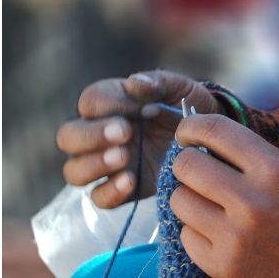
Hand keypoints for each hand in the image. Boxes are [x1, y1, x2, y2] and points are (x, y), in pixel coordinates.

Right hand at [55, 69, 224, 207]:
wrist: (210, 140)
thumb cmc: (188, 105)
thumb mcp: (179, 87)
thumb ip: (158, 81)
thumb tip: (135, 84)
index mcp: (109, 103)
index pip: (90, 102)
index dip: (109, 105)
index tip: (140, 109)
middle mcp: (99, 134)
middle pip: (68, 137)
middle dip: (91, 135)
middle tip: (125, 133)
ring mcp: (107, 165)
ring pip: (74, 171)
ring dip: (94, 164)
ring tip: (124, 157)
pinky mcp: (122, 190)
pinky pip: (100, 198)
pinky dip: (110, 191)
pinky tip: (132, 180)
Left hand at [168, 114, 278, 276]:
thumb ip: (247, 155)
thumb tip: (197, 139)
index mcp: (274, 170)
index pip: (214, 130)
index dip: (191, 125)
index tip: (186, 132)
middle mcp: (252, 202)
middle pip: (186, 165)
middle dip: (188, 165)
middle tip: (199, 172)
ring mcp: (235, 237)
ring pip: (179, 200)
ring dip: (191, 200)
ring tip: (213, 206)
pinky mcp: (222, 265)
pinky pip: (186, 235)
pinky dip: (197, 233)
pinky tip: (219, 234)